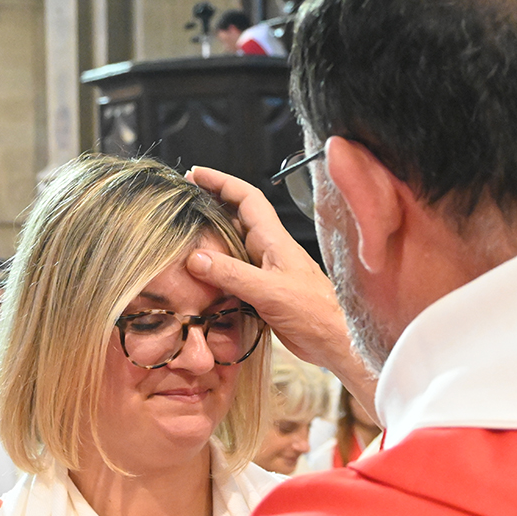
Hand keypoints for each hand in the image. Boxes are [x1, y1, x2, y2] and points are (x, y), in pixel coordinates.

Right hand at [185, 166, 376, 412]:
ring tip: (182, 234)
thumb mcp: (270, 291)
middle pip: (235, 216)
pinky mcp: (262, 292)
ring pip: (232, 244)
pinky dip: (214, 268)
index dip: (221, 182)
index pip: (246, 198)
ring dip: (209, 236)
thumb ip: (232, 274)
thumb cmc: (314, 313)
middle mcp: (268, 249)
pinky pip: (232, 272)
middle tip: (181, 201)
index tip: (195, 174)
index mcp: (273, 239)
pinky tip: (198, 275)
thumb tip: (195, 258)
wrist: (335, 341)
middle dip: (210, 203)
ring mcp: (265, 270)